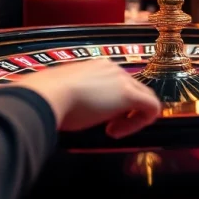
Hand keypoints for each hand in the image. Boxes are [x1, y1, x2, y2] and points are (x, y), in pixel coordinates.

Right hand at [15, 59, 161, 137]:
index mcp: (96, 66)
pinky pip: (151, 107)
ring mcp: (121, 79)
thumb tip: (72, 105)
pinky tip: (119, 132)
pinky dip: (140, 122)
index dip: (112, 104)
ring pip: (143, 97)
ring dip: (131, 118)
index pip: (116, 83)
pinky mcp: (129, 95)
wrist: (46, 95)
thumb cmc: (47, 96)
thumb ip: (75, 95)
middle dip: (124, 111)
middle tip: (108, 127)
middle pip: (133, 89)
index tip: (97, 117)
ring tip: (111, 131)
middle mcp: (112, 68)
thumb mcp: (64, 92)